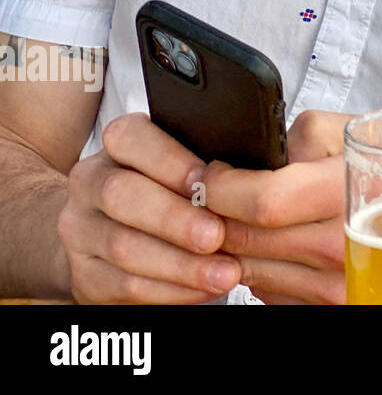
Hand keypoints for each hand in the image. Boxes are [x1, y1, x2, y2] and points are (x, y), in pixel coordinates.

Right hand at [57, 112, 241, 303]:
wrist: (110, 233)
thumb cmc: (168, 191)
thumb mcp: (184, 165)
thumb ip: (208, 164)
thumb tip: (256, 174)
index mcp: (119, 145)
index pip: (131, 137)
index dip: (170, 160)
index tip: (206, 181)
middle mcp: (92, 182)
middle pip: (122, 195)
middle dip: (176, 219)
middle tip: (217, 235)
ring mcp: (80, 229)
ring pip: (124, 246)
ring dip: (181, 264)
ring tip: (225, 272)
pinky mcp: (83, 274)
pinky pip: (124, 285)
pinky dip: (170, 290)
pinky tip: (204, 288)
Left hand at [201, 109, 354, 303]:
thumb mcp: (356, 132)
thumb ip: (302, 136)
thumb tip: (253, 157)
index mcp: (352, 192)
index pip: (264, 201)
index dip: (223, 186)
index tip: (214, 176)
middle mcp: (346, 245)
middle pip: (246, 238)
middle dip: (219, 214)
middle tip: (221, 195)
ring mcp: (338, 284)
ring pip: (247, 268)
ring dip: (237, 243)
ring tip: (253, 217)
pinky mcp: (329, 306)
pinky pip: (266, 292)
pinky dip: (262, 267)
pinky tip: (280, 243)